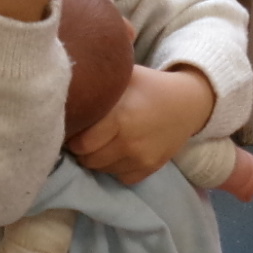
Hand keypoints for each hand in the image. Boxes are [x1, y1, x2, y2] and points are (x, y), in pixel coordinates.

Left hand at [67, 64, 213, 184]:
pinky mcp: (150, 168)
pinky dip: (114, 168)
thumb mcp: (123, 76)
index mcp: (119, 117)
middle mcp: (129, 142)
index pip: (80, 143)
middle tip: (83, 137)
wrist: (187, 103)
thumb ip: (98, 84)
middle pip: (88, 160)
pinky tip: (117, 152)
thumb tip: (65, 88)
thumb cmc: (148, 86)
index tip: (72, 128)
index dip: (72, 137)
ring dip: (96, 159)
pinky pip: (120, 177)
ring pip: (102, 170)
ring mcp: (140, 158)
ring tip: (100, 143)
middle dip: (81, 151)